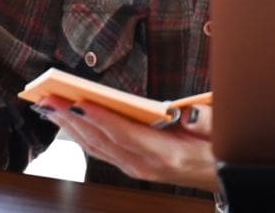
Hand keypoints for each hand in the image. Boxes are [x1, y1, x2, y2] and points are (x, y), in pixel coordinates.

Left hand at [38, 98, 217, 191]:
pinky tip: (65, 120)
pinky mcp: (133, 167)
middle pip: (102, 140)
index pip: (126, 134)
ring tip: (47, 106)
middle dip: (71, 117)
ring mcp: (138, 169)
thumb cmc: (222, 149)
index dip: (100, 117)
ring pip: (96, 147)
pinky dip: (79, 134)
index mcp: (168, 155)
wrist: (228, 177)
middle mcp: (147, 166)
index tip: (76, 100)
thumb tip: (184, 112)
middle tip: (47, 98)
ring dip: (69, 126)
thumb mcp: (222, 130)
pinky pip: (100, 151)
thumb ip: (205, 120)